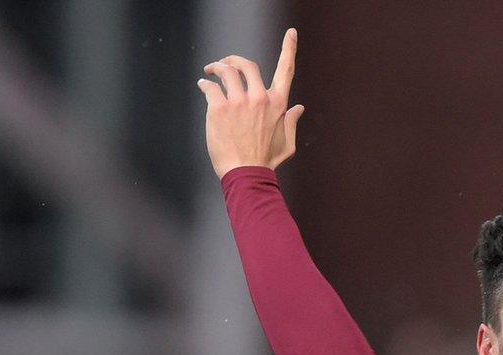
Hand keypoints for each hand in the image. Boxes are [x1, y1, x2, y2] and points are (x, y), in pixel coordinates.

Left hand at [198, 28, 303, 177]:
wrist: (246, 174)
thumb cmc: (267, 162)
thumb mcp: (287, 143)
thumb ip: (292, 122)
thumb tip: (299, 108)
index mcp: (278, 103)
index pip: (286, 69)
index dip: (290, 48)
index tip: (291, 33)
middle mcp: (259, 97)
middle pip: (246, 64)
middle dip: (233, 59)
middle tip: (223, 63)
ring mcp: (239, 102)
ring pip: (226, 71)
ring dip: (216, 67)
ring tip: (209, 71)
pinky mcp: (219, 109)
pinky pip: (210, 87)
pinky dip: (205, 84)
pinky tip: (202, 86)